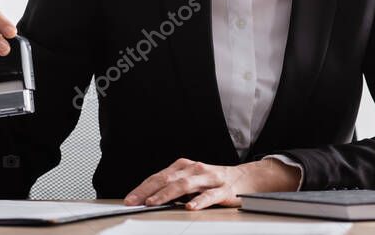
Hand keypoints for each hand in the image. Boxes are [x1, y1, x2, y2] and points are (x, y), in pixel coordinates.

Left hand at [124, 157, 301, 209]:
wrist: (245, 178)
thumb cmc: (212, 180)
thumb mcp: (190, 179)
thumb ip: (172, 186)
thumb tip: (146, 198)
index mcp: (184, 166)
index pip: (159, 176)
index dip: (143, 187)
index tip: (130, 199)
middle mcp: (195, 169)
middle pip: (169, 179)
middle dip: (150, 191)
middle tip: (136, 202)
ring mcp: (209, 179)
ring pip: (186, 184)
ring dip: (168, 194)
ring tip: (155, 202)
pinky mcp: (224, 190)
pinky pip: (210, 196)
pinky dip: (199, 201)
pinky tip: (190, 207)